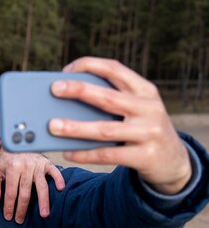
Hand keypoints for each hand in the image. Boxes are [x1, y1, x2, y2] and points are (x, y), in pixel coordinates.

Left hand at [0, 148, 64, 223]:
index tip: (9, 216)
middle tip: (20, 220)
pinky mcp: (47, 163)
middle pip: (25, 193)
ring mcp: (37, 165)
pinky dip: (59, 180)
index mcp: (12, 169)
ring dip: (43, 201)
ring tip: (44, 214)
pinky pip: (55, 172)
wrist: (16, 141)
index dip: (9, 206)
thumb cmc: (6, 158)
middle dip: (22, 208)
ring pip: (41, 186)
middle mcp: (25, 167)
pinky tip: (60, 189)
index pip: (10, 192)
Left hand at [49, 56, 191, 194]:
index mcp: (145, 90)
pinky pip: (108, 155)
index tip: (66, 69)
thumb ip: (111, 103)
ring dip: (75, 128)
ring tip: (52, 126)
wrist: (174, 161)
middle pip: (108, 97)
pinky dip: (85, 154)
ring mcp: (149, 133)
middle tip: (54, 89)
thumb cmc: (142, 130)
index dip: (90, 66)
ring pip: (105, 129)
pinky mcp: (145, 156)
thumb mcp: (136, 110)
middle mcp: (149, 109)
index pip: (115, 70)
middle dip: (79, 91)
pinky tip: (67, 152)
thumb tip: (64, 105)